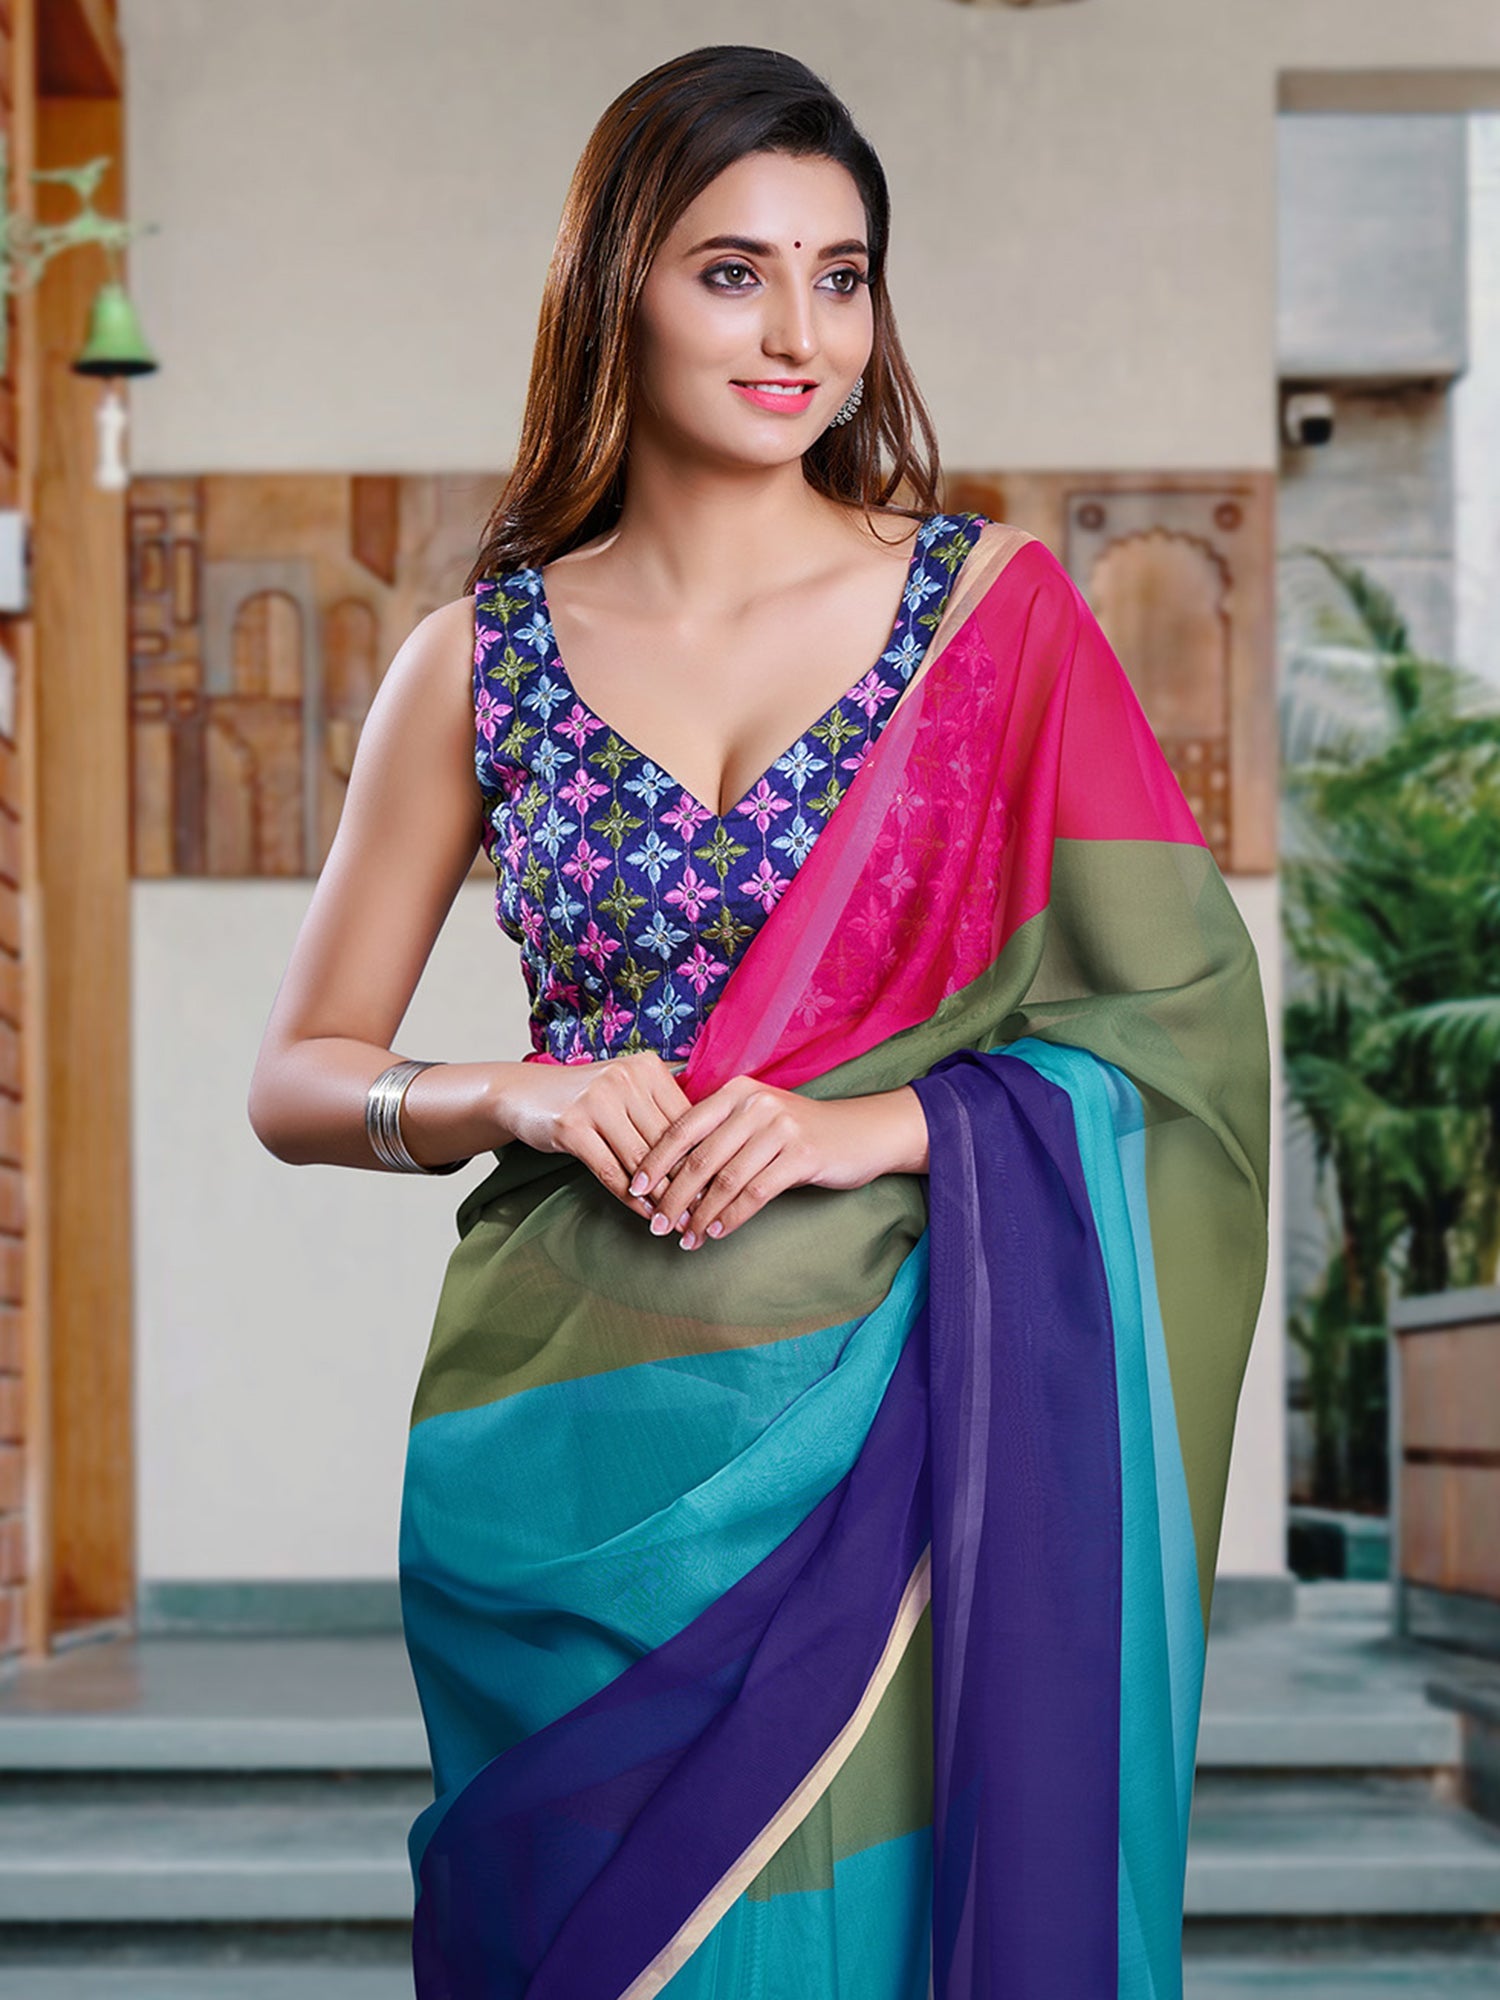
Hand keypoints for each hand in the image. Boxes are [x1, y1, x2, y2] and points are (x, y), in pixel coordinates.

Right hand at [495, 1052, 694, 1222]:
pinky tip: (645, 1213)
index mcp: (647, 1067)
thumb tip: (705, 1156)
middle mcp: (625, 1078)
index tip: (717, 1187)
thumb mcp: (627, 1092)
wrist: (524, 1093)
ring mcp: (596, 1100)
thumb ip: (661, 1113)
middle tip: (704, 1212)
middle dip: (687, 1182)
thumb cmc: (586, 1099)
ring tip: (679, 1220)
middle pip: (667, 1141)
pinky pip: (610, 1170)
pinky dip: (630, 1197)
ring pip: (642, 1159)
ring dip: (662, 1196)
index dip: (703, 1157)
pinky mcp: (571, 1125)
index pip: (686, 1118)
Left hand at [627, 1077, 922, 1248]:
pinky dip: (731, 1216)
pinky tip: (717, 1232)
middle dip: (672, 1196)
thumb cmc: (801, 1131)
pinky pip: (755, 1193)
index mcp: (736, 1093)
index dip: (655, 1161)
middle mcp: (754, 1105)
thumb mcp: (758, 1119)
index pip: (682, 1127)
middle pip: (699, 1158)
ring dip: (700, 1214)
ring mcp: (779, 1128)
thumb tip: (671, 1176)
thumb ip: (720, 1134)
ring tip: (685, 1237)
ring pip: (725, 1179)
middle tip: (656, 1225)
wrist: (862, 1132)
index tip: (635, 1189)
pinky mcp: (801, 1155)